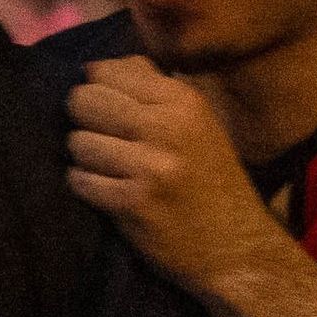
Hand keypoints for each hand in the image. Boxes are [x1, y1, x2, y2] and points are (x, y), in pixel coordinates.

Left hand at [65, 56, 289, 303]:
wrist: (238, 250)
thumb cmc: (213, 182)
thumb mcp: (198, 123)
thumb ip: (153, 91)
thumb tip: (96, 67)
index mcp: (183, 100)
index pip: (108, 70)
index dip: (97, 89)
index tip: (107, 110)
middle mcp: (167, 126)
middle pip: (85, 100)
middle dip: (83, 119)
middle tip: (101, 139)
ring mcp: (149, 166)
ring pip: (77, 142)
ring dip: (84, 158)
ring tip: (107, 169)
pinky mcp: (133, 202)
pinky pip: (80, 180)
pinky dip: (85, 186)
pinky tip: (106, 192)